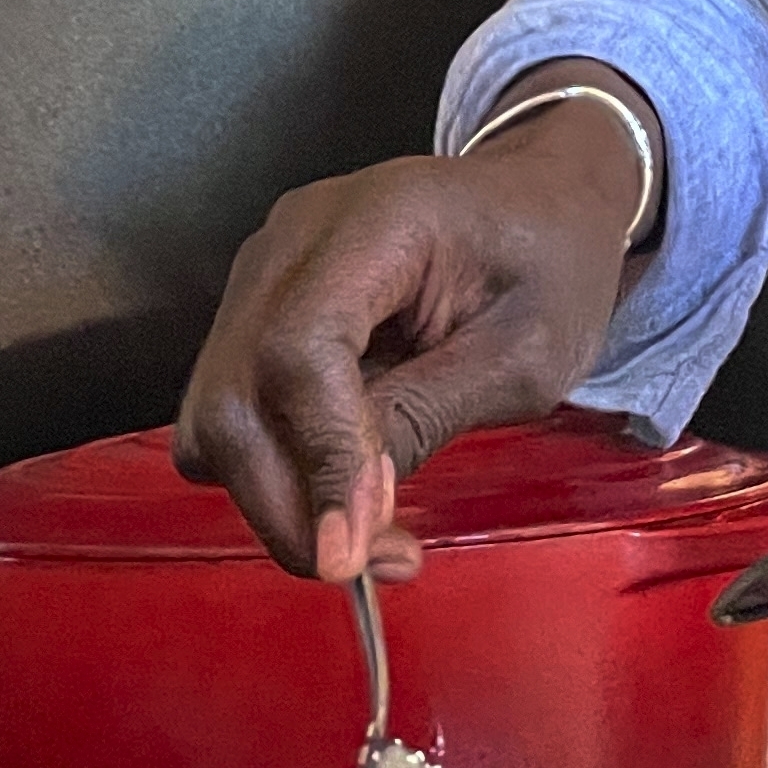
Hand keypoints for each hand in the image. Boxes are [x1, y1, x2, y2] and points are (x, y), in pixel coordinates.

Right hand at [169, 76, 651, 582]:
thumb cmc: (550, 263)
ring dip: (275, 497)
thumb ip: (426, 417)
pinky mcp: (259, 310)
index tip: (355, 549)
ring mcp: (264, 271)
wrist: (541, 201)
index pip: (300, 347)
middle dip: (288, 504)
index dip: (319, 457)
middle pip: (236, 391)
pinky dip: (272, 468)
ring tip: (367, 537)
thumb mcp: (525, 352)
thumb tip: (348, 516)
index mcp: (377, 220)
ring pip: (217, 412)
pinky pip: (232, 409)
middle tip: (373, 565)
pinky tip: (341, 489)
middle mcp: (294, 239)